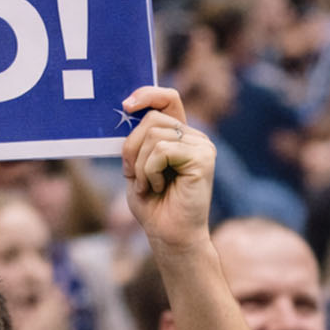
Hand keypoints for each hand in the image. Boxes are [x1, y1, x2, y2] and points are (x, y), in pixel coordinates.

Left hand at [120, 87, 213, 252]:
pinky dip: (150, 171)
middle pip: (153, 118)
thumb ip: (137, 140)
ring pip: (154, 136)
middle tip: (133, 175)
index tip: (126, 105)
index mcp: (181, 136)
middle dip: (132, 147)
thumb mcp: (137, 166)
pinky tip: (158, 188)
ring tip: (149, 186)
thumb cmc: (154, 206)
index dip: (148, 94)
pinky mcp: (203, 159)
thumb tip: (128, 111)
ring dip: (140, 165)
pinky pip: (162, 150)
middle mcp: (195, 138)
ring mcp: (202, 147)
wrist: (169, 236)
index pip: (168, 98)